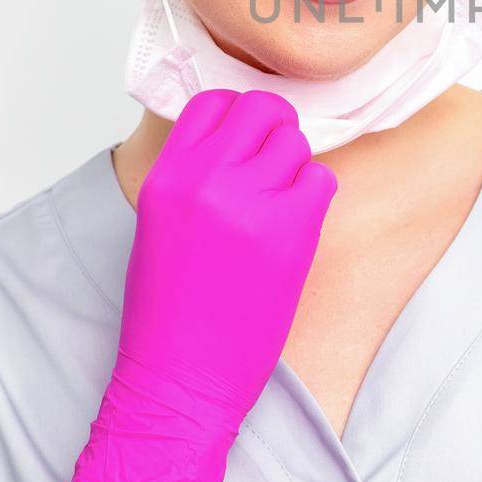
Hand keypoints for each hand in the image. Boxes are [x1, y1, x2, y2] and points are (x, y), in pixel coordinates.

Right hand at [54, 89, 338, 481]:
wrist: (178, 379)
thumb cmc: (167, 315)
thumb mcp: (160, 227)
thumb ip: (192, 176)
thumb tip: (235, 142)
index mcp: (167, 177)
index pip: (212, 102)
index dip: (237, 114)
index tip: (247, 138)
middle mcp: (206, 178)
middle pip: (262, 108)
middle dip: (276, 129)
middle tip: (276, 164)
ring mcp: (250, 201)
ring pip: (296, 143)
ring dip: (296, 168)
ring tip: (281, 208)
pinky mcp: (291, 229)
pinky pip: (321, 180)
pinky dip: (316, 197)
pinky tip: (298, 228)